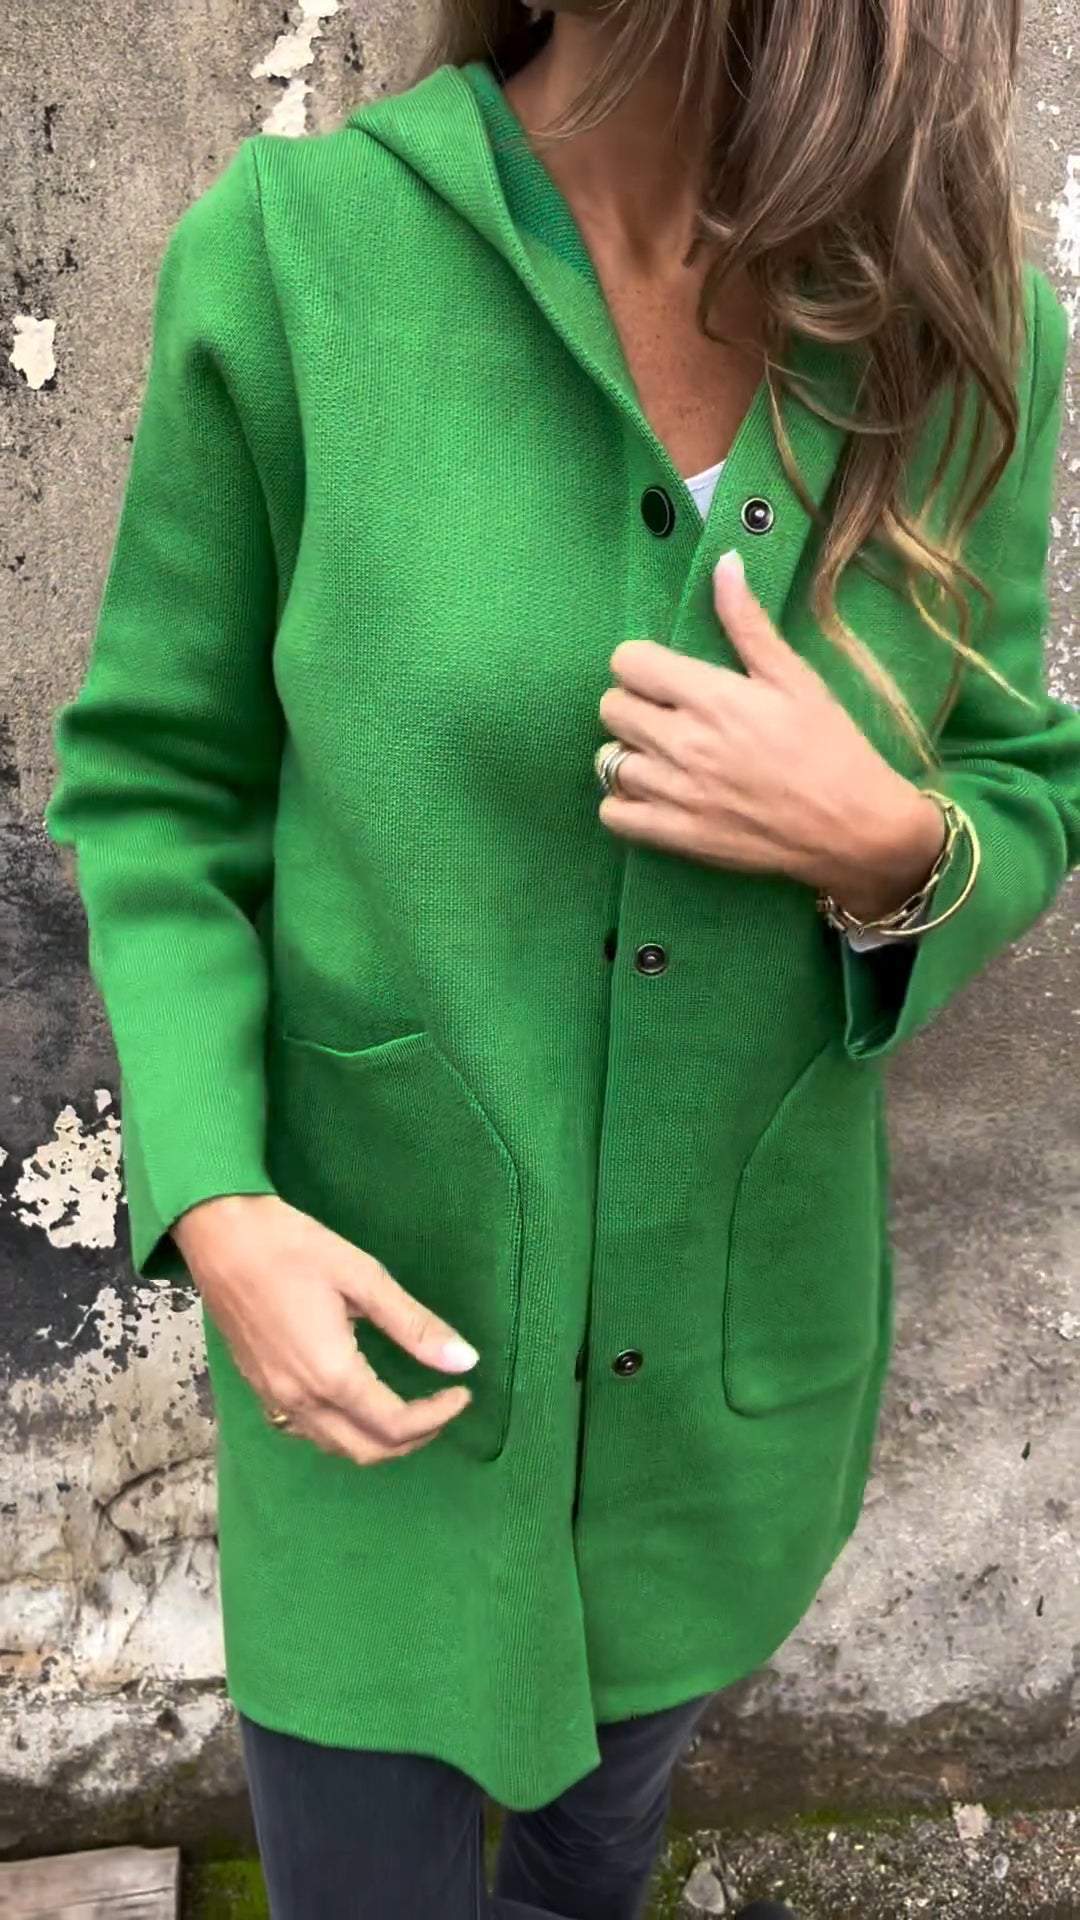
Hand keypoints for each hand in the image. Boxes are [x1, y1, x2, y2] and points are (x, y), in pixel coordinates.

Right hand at [171, 1193, 475, 1465]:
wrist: (220, 1235)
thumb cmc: (292, 1247)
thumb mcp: (363, 1277)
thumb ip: (414, 1325)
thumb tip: (465, 1361)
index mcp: (332, 1374)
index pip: (396, 1424)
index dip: (437, 1417)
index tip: (462, 1391)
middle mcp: (300, 1399)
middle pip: (366, 1450)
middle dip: (413, 1438)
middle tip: (441, 1405)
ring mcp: (274, 1398)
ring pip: (335, 1447)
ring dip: (378, 1440)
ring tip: (410, 1407)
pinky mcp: (259, 1389)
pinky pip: (306, 1432)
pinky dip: (342, 1432)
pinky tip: (357, 1402)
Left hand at [596, 549, 945, 918]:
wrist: (852, 827)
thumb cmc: (830, 746)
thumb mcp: (795, 677)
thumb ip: (748, 624)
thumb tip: (723, 563)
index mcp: (711, 696)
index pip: (628, 662)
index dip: (641, 664)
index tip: (663, 676)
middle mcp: (683, 742)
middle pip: (611, 708)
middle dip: (632, 704)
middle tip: (665, 715)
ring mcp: (675, 793)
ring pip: (607, 761)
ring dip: (628, 753)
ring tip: (660, 755)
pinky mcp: (676, 836)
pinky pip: (612, 814)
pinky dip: (622, 802)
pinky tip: (650, 793)